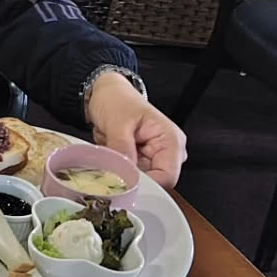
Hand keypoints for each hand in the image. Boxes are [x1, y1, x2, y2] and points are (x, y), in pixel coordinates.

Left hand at [85, 71, 186, 188]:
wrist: (105, 93)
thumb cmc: (117, 100)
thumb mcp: (118, 122)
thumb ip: (122, 147)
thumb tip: (124, 171)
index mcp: (171, 141)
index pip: (167, 177)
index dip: (146, 183)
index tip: (123, 182)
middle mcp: (166, 152)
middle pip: (154, 182)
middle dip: (130, 178)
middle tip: (110, 167)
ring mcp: (152, 158)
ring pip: (138, 180)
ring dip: (121, 173)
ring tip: (108, 155)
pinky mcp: (138, 161)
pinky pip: (127, 174)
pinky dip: (116, 169)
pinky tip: (108, 156)